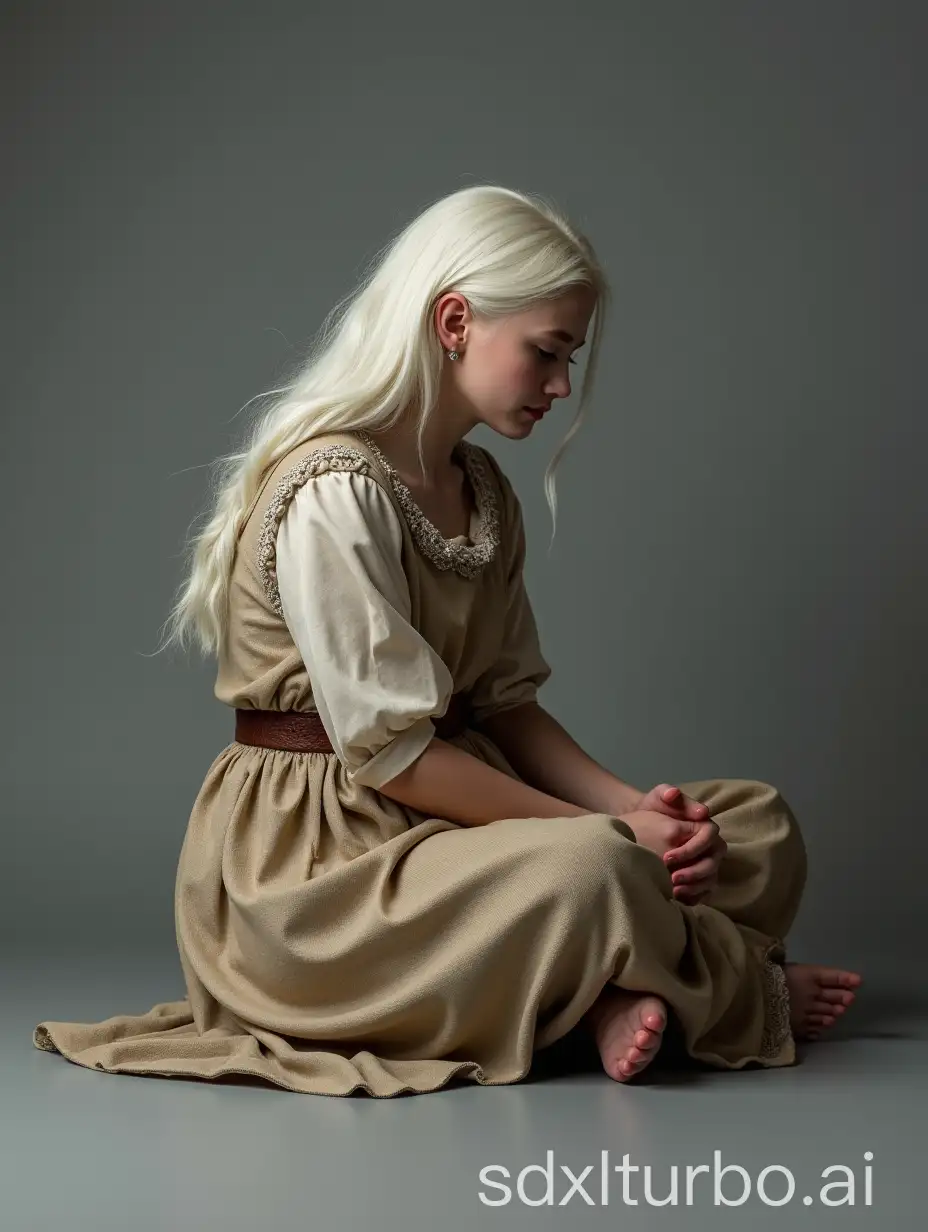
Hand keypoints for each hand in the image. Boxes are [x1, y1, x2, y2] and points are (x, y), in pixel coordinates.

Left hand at [625, 783, 726, 905]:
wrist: (640, 824)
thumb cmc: (653, 809)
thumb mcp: (657, 797)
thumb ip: (666, 792)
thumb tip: (674, 794)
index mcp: (705, 826)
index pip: (710, 837)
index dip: (692, 847)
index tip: (668, 856)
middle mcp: (710, 847)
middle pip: (713, 862)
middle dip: (694, 871)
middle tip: (671, 877)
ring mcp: (706, 864)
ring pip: (710, 880)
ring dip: (694, 887)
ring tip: (672, 891)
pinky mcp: (699, 880)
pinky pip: (703, 893)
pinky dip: (692, 898)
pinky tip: (675, 898)